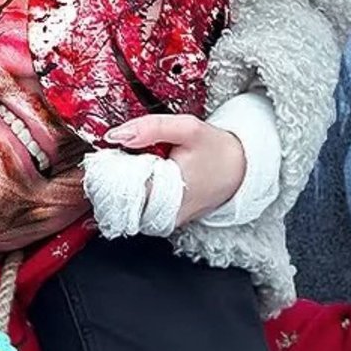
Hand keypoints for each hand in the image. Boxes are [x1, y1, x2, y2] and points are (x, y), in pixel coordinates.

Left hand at [105, 113, 245, 226]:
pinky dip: (137, 192)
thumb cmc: (217, 150)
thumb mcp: (187, 128)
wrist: (241, 169)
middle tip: (122, 157)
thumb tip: (116, 135)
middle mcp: (162, 216)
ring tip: (136, 166)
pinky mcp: (166, 221)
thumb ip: (150, 128)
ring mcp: (164, 222)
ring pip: (128, 206)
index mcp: (164, 196)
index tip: (109, 155)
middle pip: (119, 200)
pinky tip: (145, 177)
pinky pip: (140, 208)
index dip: (109, 169)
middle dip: (114, 177)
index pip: (117, 190)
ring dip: (124, 186)